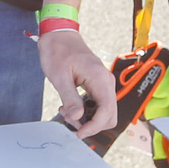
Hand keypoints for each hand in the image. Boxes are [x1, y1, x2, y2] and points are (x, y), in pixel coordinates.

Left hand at [38, 26, 116, 140]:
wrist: (58, 34)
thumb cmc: (58, 50)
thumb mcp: (60, 76)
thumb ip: (70, 99)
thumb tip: (76, 118)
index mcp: (100, 79)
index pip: (107, 111)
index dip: (94, 127)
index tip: (78, 133)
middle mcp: (106, 82)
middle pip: (110, 115)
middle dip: (92, 125)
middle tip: (71, 123)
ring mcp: (103, 83)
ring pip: (105, 112)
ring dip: (89, 119)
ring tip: (68, 113)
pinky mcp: (98, 85)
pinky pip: (98, 104)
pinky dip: (87, 111)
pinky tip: (71, 107)